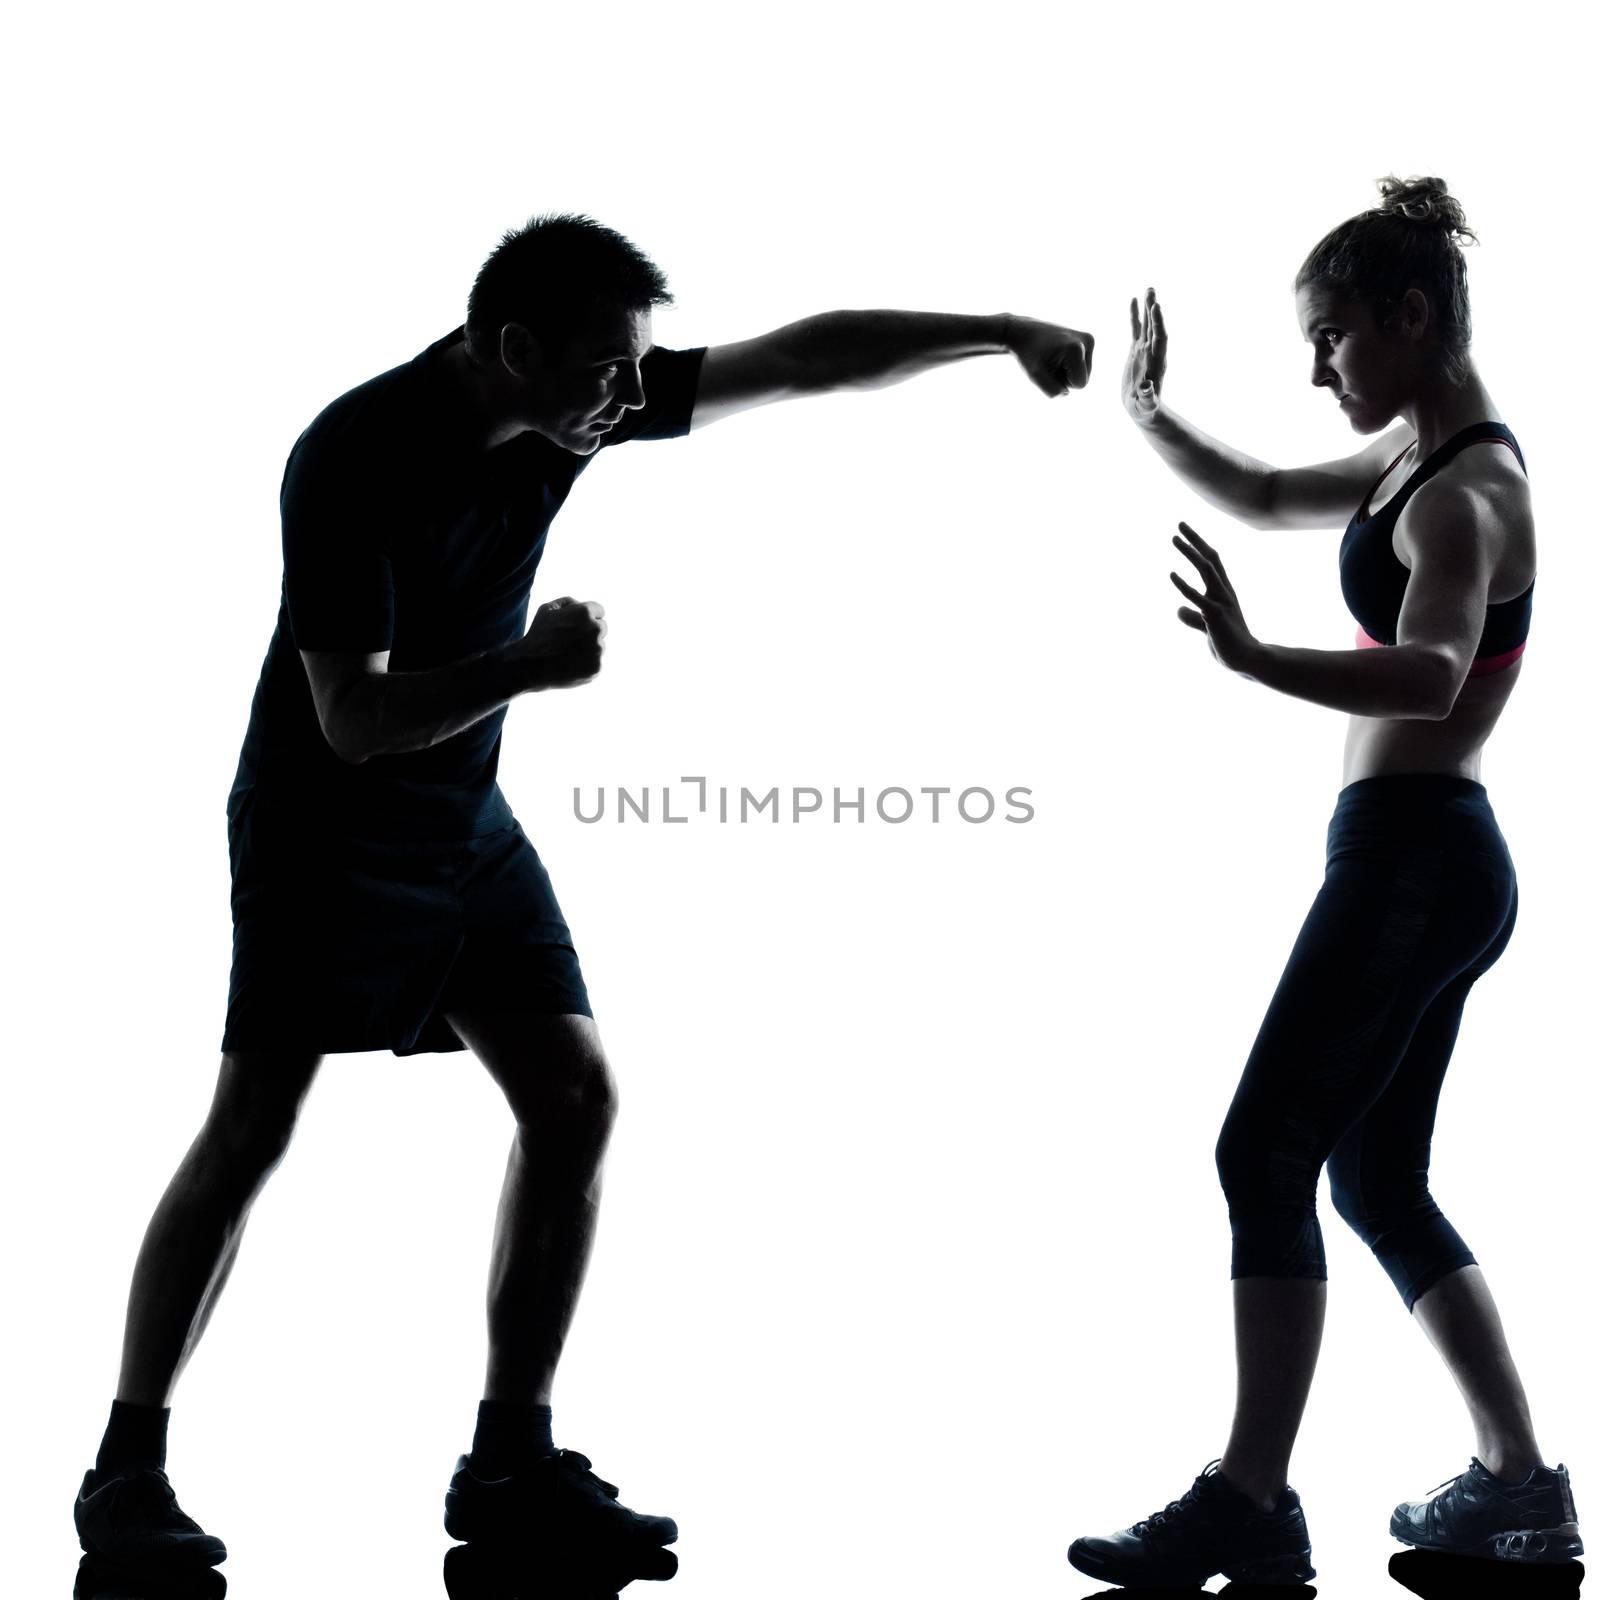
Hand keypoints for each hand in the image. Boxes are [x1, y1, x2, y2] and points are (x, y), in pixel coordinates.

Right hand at [511, 596, 606, 688]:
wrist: (530, 666)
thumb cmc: (538, 636)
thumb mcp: (547, 609)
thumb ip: (569, 602)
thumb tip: (583, 605)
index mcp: (584, 613)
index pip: (599, 610)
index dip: (587, 617)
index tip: (577, 625)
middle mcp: (595, 630)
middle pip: (602, 628)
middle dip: (590, 631)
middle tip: (571, 640)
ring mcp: (597, 650)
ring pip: (599, 646)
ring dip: (589, 648)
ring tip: (567, 654)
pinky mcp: (596, 668)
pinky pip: (596, 662)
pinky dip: (587, 664)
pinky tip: (571, 664)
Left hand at [1005, 315, 1093, 396]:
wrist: (1024, 333)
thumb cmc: (1029, 355)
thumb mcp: (1035, 377)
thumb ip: (1052, 391)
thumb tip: (1066, 393)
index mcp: (1076, 348)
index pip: (1079, 384)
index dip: (1062, 382)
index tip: (1049, 366)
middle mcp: (1087, 340)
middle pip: (1083, 380)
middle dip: (1065, 377)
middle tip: (1050, 362)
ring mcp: (1089, 339)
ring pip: (1084, 374)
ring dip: (1066, 372)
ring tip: (1053, 358)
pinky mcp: (1088, 340)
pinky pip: (1082, 367)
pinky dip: (1069, 366)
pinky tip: (1058, 354)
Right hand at [1123, 288, 1167, 424]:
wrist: (1142, 408)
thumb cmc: (1145, 408)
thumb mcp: (1146, 404)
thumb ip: (1148, 396)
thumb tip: (1147, 388)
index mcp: (1157, 361)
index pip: (1160, 338)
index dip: (1159, 322)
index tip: (1156, 306)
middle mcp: (1152, 352)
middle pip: (1155, 326)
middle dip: (1154, 309)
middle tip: (1152, 290)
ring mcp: (1144, 349)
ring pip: (1147, 324)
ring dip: (1147, 307)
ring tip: (1147, 289)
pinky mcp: (1135, 350)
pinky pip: (1136, 329)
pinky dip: (1135, 315)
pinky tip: (1132, 300)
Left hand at [1169, 522, 1259, 674]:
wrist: (1246, 660)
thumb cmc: (1228, 643)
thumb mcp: (1207, 626)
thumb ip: (1193, 616)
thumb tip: (1179, 610)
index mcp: (1223, 592)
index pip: (1212, 562)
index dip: (1199, 545)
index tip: (1183, 531)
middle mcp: (1224, 592)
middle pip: (1210, 559)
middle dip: (1195, 540)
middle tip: (1179, 525)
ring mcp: (1221, 602)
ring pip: (1206, 570)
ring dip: (1190, 553)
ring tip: (1174, 539)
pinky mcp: (1215, 616)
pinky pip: (1198, 597)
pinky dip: (1184, 585)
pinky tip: (1171, 574)